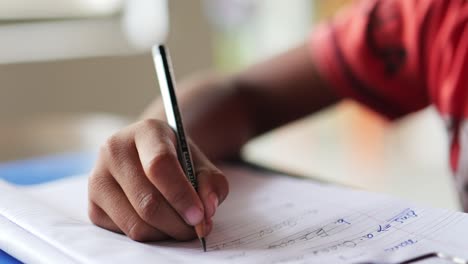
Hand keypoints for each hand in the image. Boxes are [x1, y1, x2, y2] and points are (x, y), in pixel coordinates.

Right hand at [88, 119, 228, 241]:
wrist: (148, 156)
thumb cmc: (177, 159)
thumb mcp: (200, 162)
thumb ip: (212, 183)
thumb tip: (207, 210)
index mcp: (145, 131)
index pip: (159, 165)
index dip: (181, 195)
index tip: (199, 215)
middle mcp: (114, 150)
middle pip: (147, 201)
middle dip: (178, 223)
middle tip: (197, 228)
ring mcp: (98, 177)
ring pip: (136, 223)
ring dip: (166, 233)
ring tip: (181, 226)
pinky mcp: (92, 205)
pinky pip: (125, 233)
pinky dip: (149, 236)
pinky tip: (160, 223)